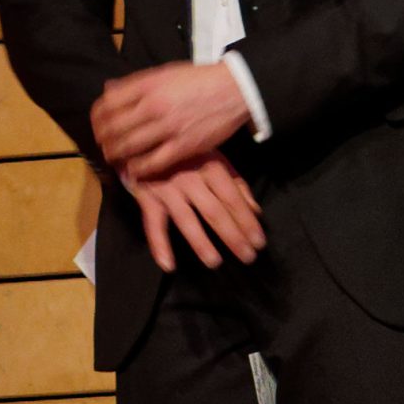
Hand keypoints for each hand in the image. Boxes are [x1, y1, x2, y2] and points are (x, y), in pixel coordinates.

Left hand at [94, 60, 248, 179]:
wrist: (234, 90)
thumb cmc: (198, 80)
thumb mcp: (165, 73)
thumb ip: (136, 82)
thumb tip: (107, 89)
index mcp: (147, 85)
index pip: (107, 104)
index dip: (96, 118)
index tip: (98, 125)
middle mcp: (153, 106)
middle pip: (112, 129)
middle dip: (103, 140)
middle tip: (103, 146)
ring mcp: (168, 128)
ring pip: (127, 148)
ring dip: (115, 156)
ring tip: (115, 159)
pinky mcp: (183, 147)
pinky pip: (151, 164)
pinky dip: (137, 170)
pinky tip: (134, 171)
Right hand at [121, 152, 265, 271]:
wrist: (144, 138)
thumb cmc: (185, 153)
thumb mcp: (214, 159)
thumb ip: (236, 183)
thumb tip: (256, 210)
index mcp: (211, 167)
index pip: (233, 199)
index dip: (247, 221)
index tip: (259, 242)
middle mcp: (191, 178)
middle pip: (214, 212)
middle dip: (233, 236)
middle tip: (247, 257)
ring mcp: (167, 188)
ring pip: (187, 219)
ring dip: (201, 243)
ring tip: (214, 262)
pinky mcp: (147, 197)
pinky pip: (153, 224)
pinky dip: (159, 245)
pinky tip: (169, 265)